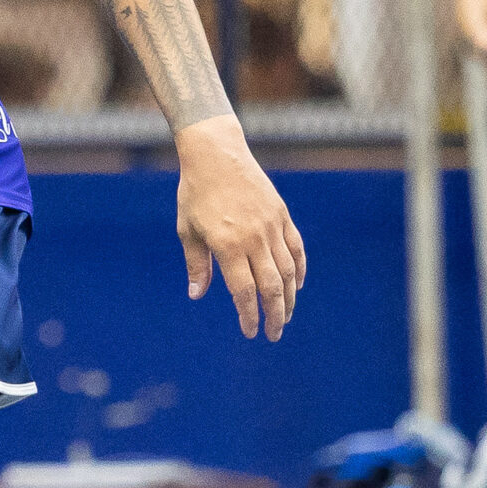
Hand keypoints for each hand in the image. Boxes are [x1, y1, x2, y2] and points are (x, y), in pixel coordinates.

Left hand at [175, 114, 306, 340]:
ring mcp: (271, 226)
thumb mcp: (187, 230)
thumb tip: (197, 295)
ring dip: (289, 297)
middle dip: (274, 315)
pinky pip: (296, 248)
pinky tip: (296, 285)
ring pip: (288, 271)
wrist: (217, 153)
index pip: (244, 292)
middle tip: (273, 333)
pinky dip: (299, 269)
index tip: (251, 332)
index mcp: (228, 245)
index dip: (249, 316)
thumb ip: (196, 264)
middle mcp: (254, 238)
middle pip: (272, 287)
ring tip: (285, 315)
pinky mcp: (281, 215)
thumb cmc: (195, 193)